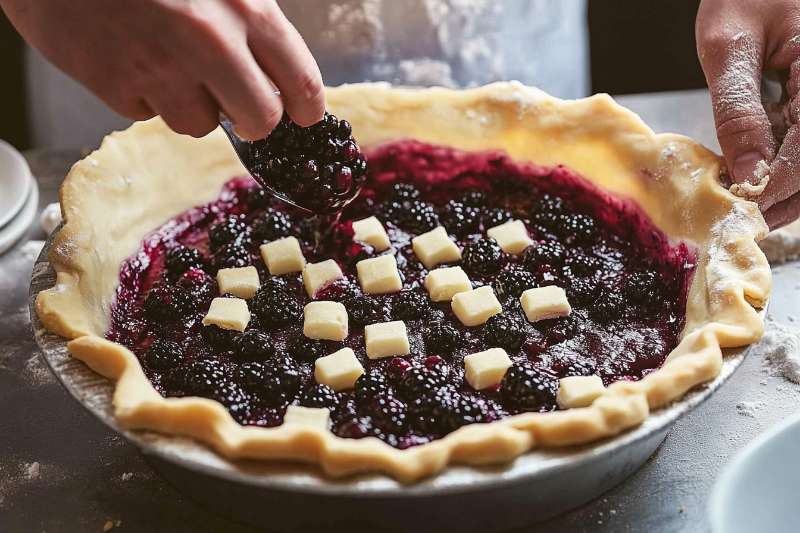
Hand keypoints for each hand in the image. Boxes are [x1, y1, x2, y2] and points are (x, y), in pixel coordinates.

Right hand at [0, 0, 324, 139]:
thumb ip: (253, 18)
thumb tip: (283, 71)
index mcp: (246, 9)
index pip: (302, 83)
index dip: (307, 109)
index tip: (303, 116)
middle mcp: (210, 43)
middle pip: (261, 120)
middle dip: (254, 119)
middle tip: (243, 108)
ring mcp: (160, 67)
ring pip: (201, 124)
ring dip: (192, 103)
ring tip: (169, 61)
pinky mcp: (114, 83)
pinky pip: (147, 113)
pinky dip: (144, 94)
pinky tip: (132, 56)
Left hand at [697, 0, 799, 228]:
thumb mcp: (727, 45)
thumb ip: (737, 110)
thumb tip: (747, 173)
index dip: (781, 183)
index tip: (746, 206)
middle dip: (791, 193)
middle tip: (749, 215)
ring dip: (793, 182)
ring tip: (753, 198)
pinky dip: (791, 156)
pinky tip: (760, 167)